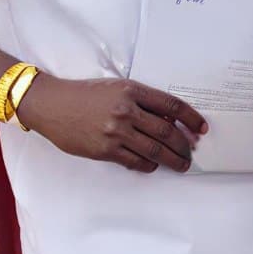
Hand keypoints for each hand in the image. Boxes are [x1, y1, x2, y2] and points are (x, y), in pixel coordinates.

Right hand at [16, 75, 206, 173]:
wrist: (51, 105)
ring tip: (181, 164)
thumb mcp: (117, 87)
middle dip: (184, 145)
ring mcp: (115, 132)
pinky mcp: (104, 150)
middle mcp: (126, 111)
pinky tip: (154, 165)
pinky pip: (134, 161)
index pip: (172, 106)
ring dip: (172, 160)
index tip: (201, 128)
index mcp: (132, 91)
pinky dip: (148, 165)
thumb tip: (168, 121)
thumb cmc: (84, 95)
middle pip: (167, 132)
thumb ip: (142, 101)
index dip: (191, 118)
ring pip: (154, 150)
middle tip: (192, 152)